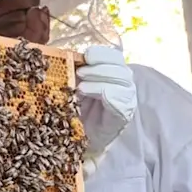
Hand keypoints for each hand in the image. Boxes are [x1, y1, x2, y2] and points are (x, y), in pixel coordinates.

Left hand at [76, 45, 136, 160]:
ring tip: (80, 86)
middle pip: (118, 64)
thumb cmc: (77, 109)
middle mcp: (123, 81)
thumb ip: (74, 70)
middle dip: (97, 65)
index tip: (86, 55)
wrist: (80, 138)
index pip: (113, 55)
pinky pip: (117, 97)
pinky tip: (86, 92)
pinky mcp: (125, 112)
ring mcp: (127, 96)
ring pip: (120, 78)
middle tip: (79, 72)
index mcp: (112, 71)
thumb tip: (64, 56)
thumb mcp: (73, 85)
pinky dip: (101, 91)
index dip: (101, 53)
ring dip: (98, 78)